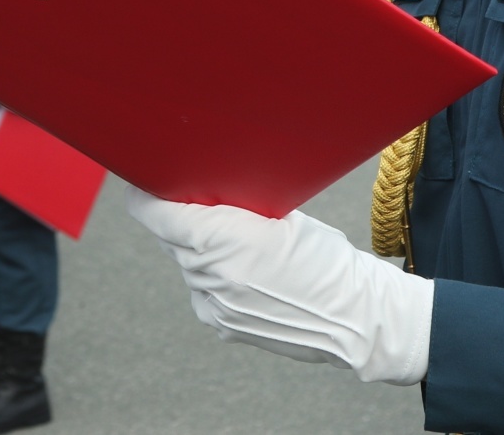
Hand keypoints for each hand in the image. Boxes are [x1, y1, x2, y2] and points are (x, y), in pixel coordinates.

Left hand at [125, 186, 431, 385]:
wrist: (354, 317)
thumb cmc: (325, 257)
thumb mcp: (281, 215)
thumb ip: (232, 206)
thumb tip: (198, 193)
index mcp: (220, 237)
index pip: (155, 212)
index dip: (149, 192)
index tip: (154, 179)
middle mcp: (208, 274)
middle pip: (171, 236)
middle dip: (185, 219)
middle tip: (213, 205)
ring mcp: (212, 304)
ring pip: (188, 264)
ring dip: (204, 250)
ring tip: (246, 246)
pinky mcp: (219, 324)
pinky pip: (203, 290)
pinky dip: (217, 278)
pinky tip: (252, 275)